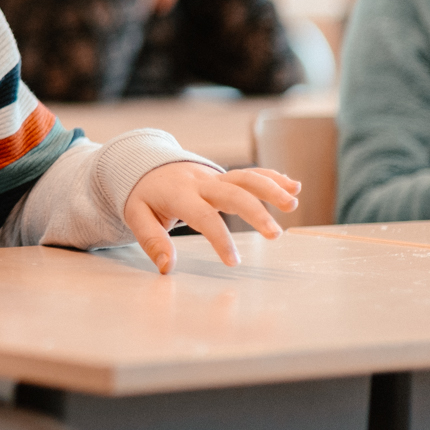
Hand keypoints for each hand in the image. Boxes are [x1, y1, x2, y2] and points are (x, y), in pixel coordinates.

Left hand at [123, 163, 300, 273]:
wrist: (143, 163)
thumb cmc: (142, 195)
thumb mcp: (136, 216)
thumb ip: (151, 240)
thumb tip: (167, 267)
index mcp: (178, 194)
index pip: (203, 216)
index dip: (219, 239)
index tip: (233, 262)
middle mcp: (200, 183)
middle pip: (232, 193)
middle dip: (256, 212)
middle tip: (275, 234)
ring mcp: (214, 176)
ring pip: (245, 177)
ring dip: (270, 188)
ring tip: (292, 204)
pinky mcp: (224, 176)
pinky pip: (249, 173)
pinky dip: (272, 177)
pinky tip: (294, 188)